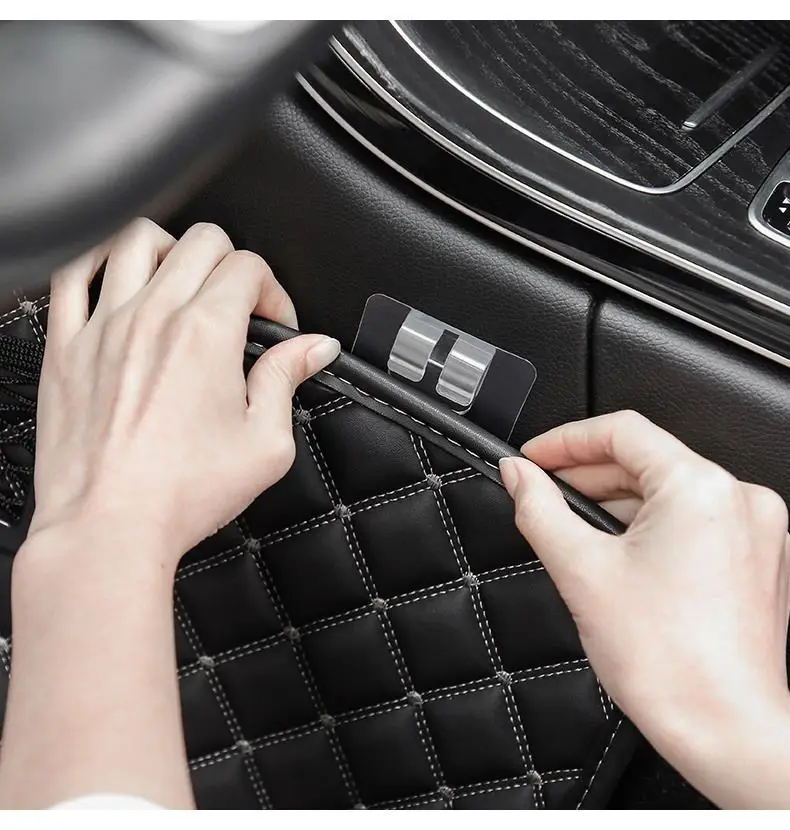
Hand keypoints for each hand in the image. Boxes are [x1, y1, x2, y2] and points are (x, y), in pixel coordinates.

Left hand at [28, 218, 339, 568]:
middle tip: (238, 303)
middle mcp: (154, 316)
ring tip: (183, 281)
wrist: (110, 527)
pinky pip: (73, 275)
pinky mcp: (66, 347)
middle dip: (233, 263)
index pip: (249, 267)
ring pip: (137, 239)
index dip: (273, 291)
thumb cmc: (182, 493)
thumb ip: (287, 380)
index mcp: (206, 334)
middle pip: (201, 241)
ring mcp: (104, 326)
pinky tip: (116, 278)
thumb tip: (313, 348)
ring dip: (172, 250)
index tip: (274, 325)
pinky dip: (99, 261)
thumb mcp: (265, 444)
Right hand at [499, 411, 789, 807]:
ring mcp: (755, 531)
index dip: (565, 440)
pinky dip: (650, 528)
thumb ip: (539, 510)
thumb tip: (519, 475)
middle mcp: (740, 500)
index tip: (535, 457)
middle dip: (587, 476)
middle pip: (646, 461)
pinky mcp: (757, 559)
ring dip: (616, 504)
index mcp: (701, 489)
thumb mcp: (581, 571)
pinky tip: (619, 555)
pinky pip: (693, 521)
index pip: (622, 431)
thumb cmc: (672, 665)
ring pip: (669, 493)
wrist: (726, 732)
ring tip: (576, 533)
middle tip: (543, 494)